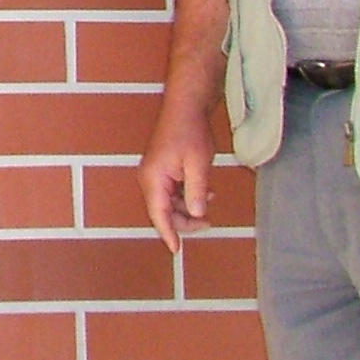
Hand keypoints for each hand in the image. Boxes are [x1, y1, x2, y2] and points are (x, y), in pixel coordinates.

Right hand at [138, 104, 216, 254]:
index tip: (176, 250)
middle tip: (209, 223)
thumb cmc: (190, 132)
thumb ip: (196, 191)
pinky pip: (171, 191)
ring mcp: (154, 174)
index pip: (159, 214)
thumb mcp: (198, 164)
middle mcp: (149, 179)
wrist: (185, 108)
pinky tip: (204, 192)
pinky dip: (186, 196)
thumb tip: (196, 213)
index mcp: (154, 179)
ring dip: (187, 208)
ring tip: (209, 204)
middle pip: (163, 211)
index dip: (169, 233)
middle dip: (184, 220)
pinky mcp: (161, 169)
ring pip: (168, 202)